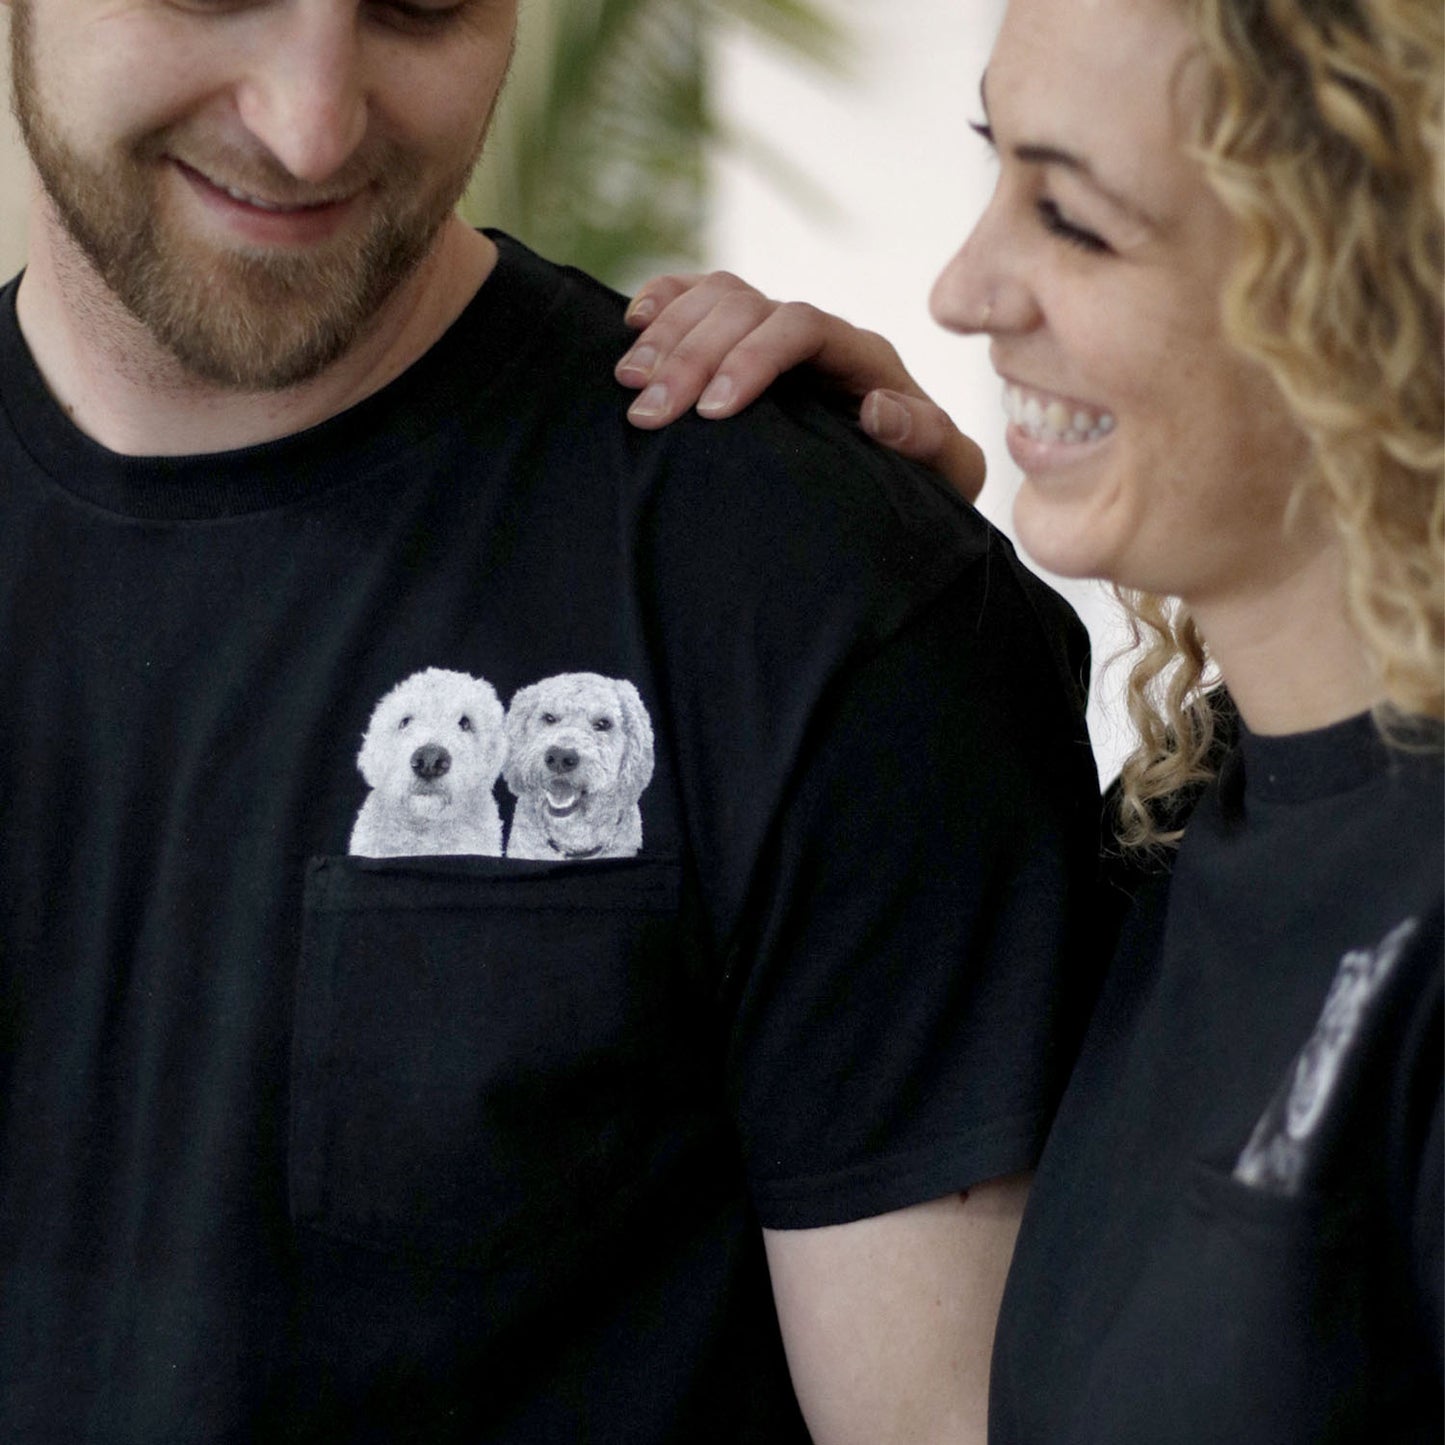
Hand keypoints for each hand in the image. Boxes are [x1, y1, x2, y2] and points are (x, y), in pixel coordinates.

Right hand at [617, 272, 985, 502]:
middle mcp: (815, 332)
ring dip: (667, 333)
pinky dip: (664, 301)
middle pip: (746, 306)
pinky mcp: (741, 343)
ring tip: (629, 382)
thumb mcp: (946, 473)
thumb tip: (877, 407)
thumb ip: (928, 440)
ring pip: (716, 296)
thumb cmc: (922, 483)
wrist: (899, 486)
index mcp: (862, 355)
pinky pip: (698, 297)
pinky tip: (632, 324)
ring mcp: (774, 331)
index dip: (753, 358)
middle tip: (649, 412)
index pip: (801, 326)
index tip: (715, 410)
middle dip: (692, 354)